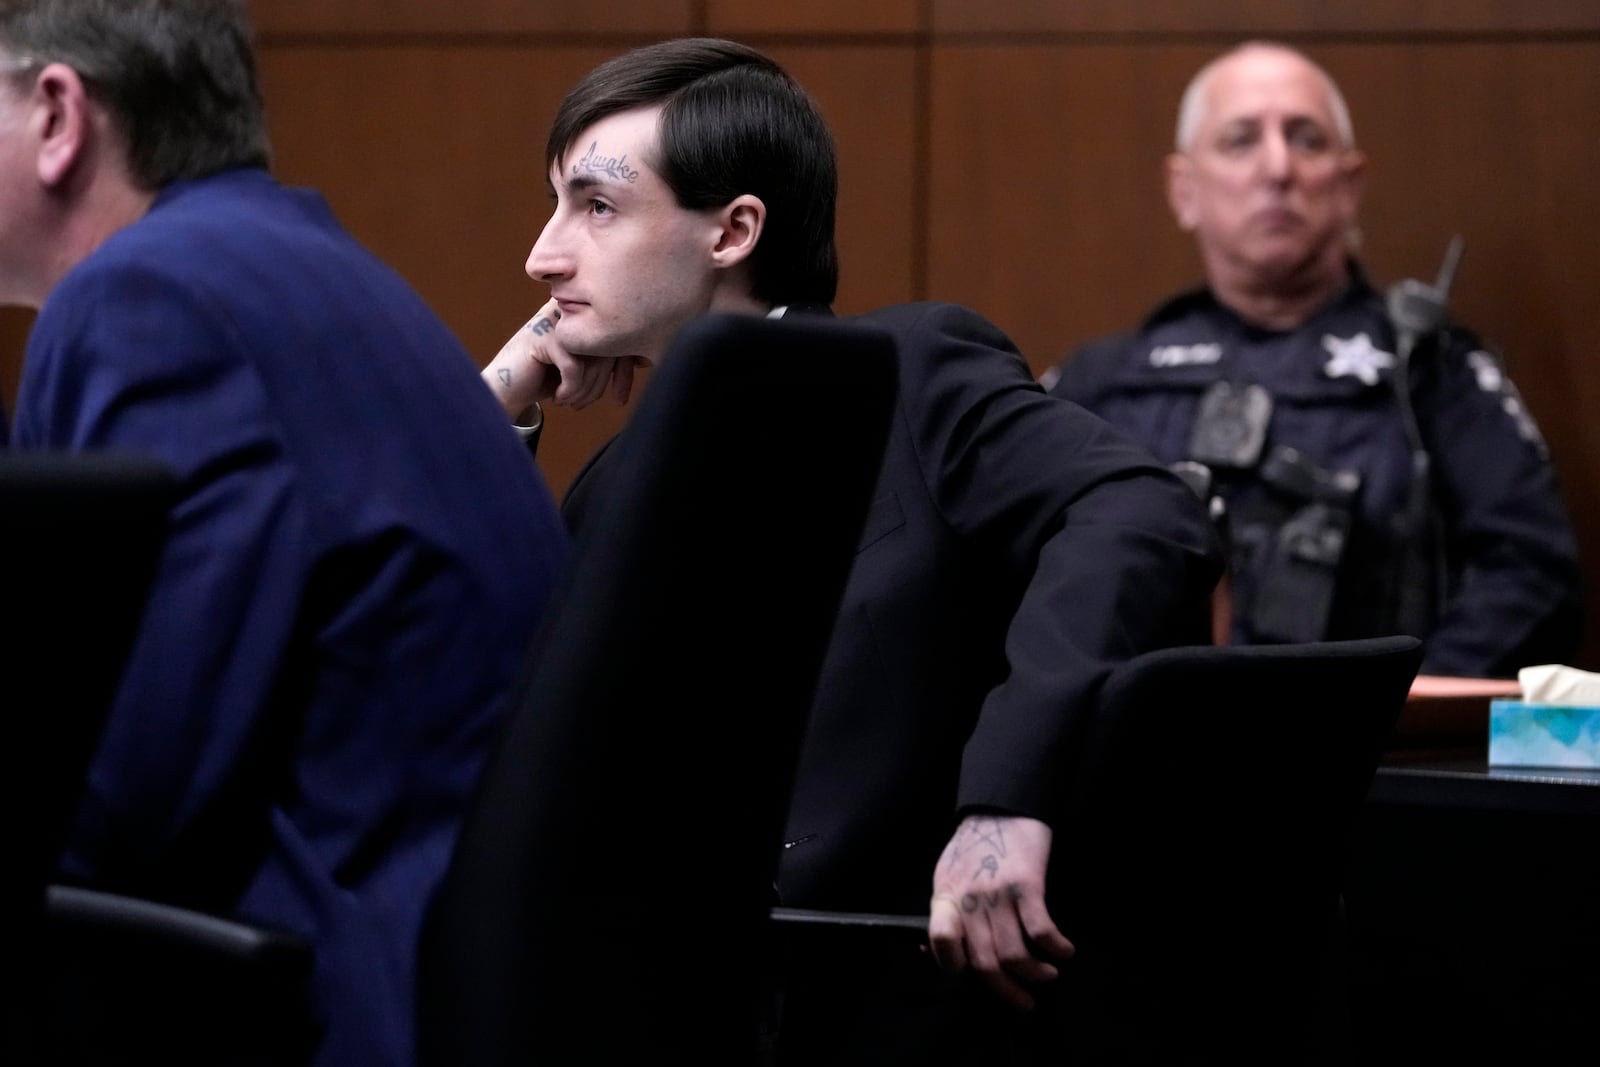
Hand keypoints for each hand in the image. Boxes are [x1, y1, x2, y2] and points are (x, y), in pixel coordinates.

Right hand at [482, 298, 641, 417]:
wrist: (506, 389)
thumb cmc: (547, 378)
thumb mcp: (584, 367)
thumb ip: (608, 357)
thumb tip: (645, 359)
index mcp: (583, 312)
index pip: (619, 338)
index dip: (624, 371)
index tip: (620, 398)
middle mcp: (571, 310)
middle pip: (608, 348)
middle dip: (600, 385)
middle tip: (583, 403)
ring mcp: (556, 320)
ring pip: (593, 358)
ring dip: (584, 391)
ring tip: (571, 401)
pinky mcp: (543, 336)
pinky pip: (574, 368)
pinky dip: (570, 390)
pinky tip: (559, 398)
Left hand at [927, 814, 1073, 1010]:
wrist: (1002, 805)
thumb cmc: (976, 843)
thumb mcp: (948, 874)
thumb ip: (946, 911)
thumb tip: (935, 951)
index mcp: (946, 896)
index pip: (941, 942)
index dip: (956, 968)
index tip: (976, 978)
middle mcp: (969, 899)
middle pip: (984, 961)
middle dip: (1006, 992)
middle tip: (1023, 1002)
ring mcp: (998, 893)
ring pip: (1014, 954)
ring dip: (1034, 974)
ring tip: (1047, 975)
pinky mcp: (1027, 884)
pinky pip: (1041, 930)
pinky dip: (1055, 948)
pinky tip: (1063, 951)